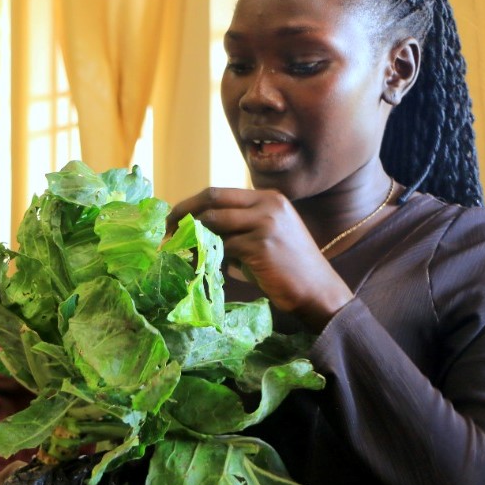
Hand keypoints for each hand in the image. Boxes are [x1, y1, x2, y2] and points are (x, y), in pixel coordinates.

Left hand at [167, 187, 352, 329]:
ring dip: (193, 237)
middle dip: (184, 212)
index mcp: (268, 198)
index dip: (192, 204)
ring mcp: (265, 223)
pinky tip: (202, 265)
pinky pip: (224, 247)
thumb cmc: (289, 268)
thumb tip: (197, 231)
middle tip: (166, 230)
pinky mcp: (261, 245)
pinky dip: (208, 256)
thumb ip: (238, 228)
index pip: (219, 193)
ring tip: (179, 250)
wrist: (318, 291)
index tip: (173, 218)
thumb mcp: (266, 236)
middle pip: (213, 199)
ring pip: (214, 222)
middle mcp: (268, 204)